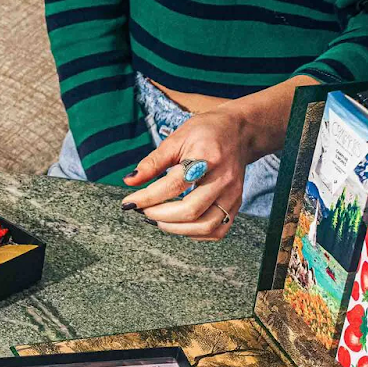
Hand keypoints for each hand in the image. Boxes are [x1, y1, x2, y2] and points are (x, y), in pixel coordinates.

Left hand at [120, 106, 252, 240]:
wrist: (239, 132)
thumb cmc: (205, 133)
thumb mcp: (177, 139)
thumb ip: (153, 162)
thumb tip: (129, 181)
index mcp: (207, 157)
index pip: (175, 185)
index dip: (148, 197)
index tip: (129, 203)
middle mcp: (223, 179)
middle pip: (191, 210)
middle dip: (160, 215)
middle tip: (144, 210)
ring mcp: (233, 194)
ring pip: (205, 226)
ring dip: (176, 229)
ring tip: (158, 219)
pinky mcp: (236, 204)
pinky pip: (217, 230)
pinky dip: (195, 234)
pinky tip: (179, 224)